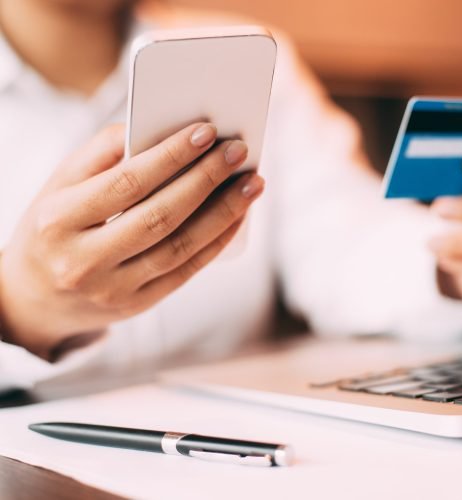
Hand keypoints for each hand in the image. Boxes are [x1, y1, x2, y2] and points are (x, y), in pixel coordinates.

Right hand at [0, 123, 263, 358]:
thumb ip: (101, 154)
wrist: (33, 299)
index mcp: (59, 221)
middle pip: (160, 216)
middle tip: (238, 152)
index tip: (206, 131)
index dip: (170, 157)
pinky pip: (187, 271)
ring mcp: (113, 289)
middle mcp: (85, 261)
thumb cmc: (51, 229)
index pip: (126, 184)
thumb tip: (158, 130)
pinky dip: (217, 241)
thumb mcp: (58, 186)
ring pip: (181, 247)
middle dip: (206, 180)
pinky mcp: (138, 305)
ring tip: (252, 183)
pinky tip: (238, 216)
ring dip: (224, 213)